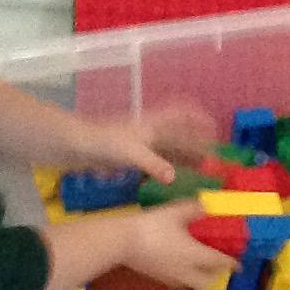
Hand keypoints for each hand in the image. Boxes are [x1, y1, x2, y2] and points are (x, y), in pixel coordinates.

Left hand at [75, 101, 217, 186]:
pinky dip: (168, 165)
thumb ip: (153, 164)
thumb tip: (172, 178)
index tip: (214, 128)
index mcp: (153, 123)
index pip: (181, 112)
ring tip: (199, 167)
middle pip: (178, 132)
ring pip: (169, 146)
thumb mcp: (131, 153)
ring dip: (184, 155)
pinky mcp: (130, 154)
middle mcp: (149, 129)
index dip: (199, 117)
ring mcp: (139, 141)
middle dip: (196, 142)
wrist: (74, 144)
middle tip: (212, 156)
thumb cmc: (103, 142)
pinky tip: (172, 176)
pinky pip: (156, 158)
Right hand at [124, 201, 227, 289]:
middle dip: (215, 276)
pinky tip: (179, 267)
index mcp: (194, 255)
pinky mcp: (156, 277)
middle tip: (218, 266)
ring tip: (200, 268)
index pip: (218, 262)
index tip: (239, 266)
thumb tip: (209, 205)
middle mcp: (185, 270)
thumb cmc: (152, 225)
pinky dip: (184, 278)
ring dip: (199, 279)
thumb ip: (195, 208)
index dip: (231, 264)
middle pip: (206, 281)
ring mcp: (170, 277)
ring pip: (191, 285)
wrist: (121, 242)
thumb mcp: (175, 212)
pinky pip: (177, 283)